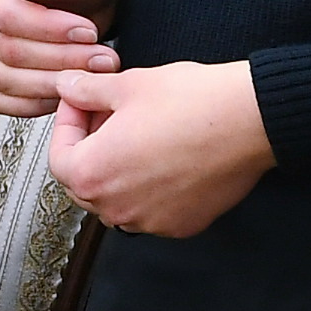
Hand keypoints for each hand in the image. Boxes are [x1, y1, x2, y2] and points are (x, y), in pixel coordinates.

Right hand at [0, 0, 125, 111]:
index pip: (3, 15)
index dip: (48, 30)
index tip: (88, 31)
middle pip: (7, 51)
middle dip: (60, 59)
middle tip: (102, 57)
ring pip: (5, 81)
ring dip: (54, 83)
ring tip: (95, 71)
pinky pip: (3, 101)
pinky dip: (38, 102)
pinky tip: (69, 89)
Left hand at [46, 55, 273, 235]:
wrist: (251, 120)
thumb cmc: (191, 102)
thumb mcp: (127, 85)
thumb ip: (87, 91)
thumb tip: (67, 86)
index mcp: (93, 174)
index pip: (58, 157)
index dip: (67, 123)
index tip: (80, 102)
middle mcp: (117, 208)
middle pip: (84, 183)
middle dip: (88, 149)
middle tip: (105, 115)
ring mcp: (151, 222)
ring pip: (116, 200)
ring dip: (117, 171)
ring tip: (135, 136)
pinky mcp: (182, 225)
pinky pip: (150, 210)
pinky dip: (148, 189)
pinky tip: (164, 158)